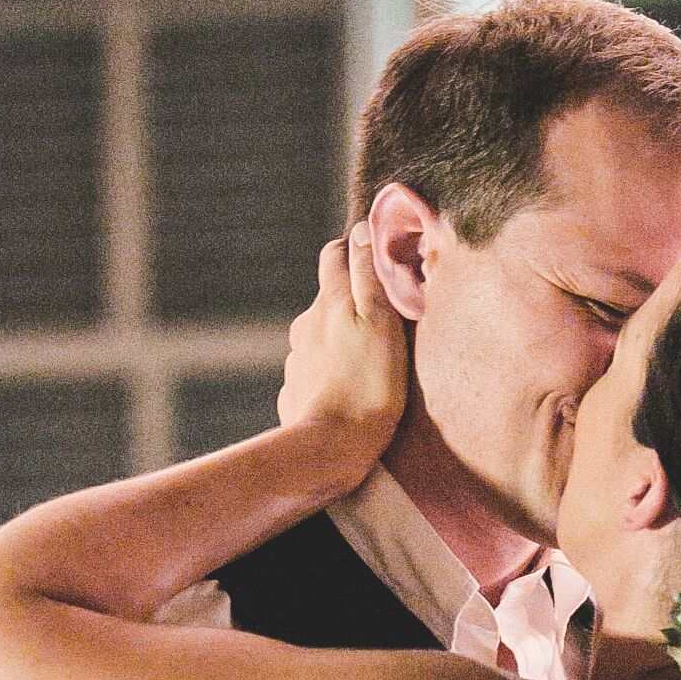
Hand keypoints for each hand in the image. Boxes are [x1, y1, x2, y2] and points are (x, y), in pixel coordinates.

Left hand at [278, 227, 407, 476]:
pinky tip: (350, 388)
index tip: (375, 255)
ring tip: (370, 359)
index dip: (354, 249)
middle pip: (329, 298)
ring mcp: (297, 360)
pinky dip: (332, 371)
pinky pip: (316, 371)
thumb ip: (370, 275)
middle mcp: (305, 325)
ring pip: (322, 336)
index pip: (334, 255)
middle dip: (352, 299)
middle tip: (384, 316)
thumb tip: (362, 231)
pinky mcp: (295, 392)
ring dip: (342, 338)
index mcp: (328, 302)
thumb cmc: (368, 384)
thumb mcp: (381, 322)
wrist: (331, 448)